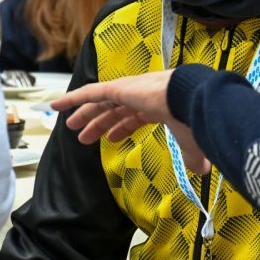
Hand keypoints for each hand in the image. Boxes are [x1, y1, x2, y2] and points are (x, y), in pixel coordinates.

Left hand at [51, 70, 212, 172]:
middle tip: (85, 136)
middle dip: (99, 123)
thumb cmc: (192, 119)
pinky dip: (72, 98)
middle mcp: (140, 95)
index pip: (134, 116)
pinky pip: (90, 93)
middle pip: (114, 110)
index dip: (121, 127)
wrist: (189, 97)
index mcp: (156, 106)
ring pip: (100, 102)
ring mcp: (129, 90)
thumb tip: (202, 171)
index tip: (111, 138)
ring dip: (85, 113)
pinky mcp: (118, 88)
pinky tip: (58, 105)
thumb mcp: (190, 142)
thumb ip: (192, 156)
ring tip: (70, 125)